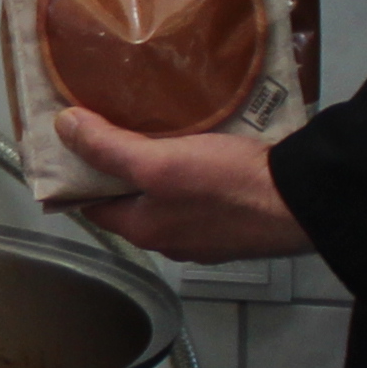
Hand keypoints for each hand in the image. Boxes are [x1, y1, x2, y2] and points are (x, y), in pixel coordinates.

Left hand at [58, 109, 318, 261]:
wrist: (304, 201)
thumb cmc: (227, 185)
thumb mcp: (158, 163)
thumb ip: (109, 149)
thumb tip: (62, 128)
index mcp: (145, 231)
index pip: (93, 205)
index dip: (80, 174)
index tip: (74, 142)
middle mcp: (172, 240)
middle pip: (130, 202)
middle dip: (121, 170)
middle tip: (116, 126)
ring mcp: (207, 235)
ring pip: (168, 199)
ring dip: (159, 171)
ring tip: (158, 131)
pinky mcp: (237, 223)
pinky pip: (203, 196)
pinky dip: (194, 175)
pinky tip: (202, 149)